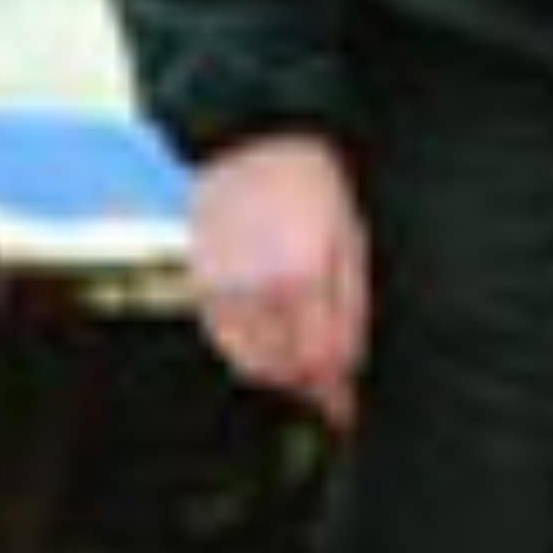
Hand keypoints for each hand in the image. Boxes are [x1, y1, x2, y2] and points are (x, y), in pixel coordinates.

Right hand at [186, 131, 370, 431]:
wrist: (253, 140)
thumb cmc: (312, 185)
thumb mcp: (350, 238)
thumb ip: (350, 307)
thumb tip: (347, 368)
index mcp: (305, 275)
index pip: (321, 359)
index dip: (335, 392)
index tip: (345, 411)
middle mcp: (260, 289)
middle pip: (286, 370)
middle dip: (310, 384)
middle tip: (328, 387)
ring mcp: (225, 289)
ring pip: (252, 365)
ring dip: (281, 371)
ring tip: (301, 354)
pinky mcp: (202, 287)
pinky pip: (226, 343)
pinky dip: (249, 353)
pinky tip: (271, 335)